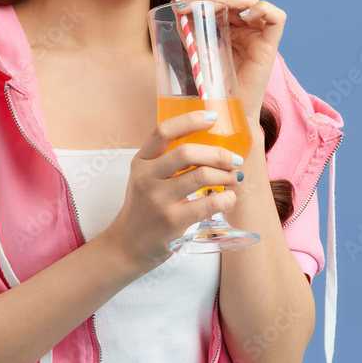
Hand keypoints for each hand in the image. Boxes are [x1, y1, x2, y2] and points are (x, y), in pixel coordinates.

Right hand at [101, 110, 242, 271]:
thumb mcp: (146, 178)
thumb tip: (210, 144)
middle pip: (187, 153)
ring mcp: (159, 201)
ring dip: (226, 174)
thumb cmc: (143, 207)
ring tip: (234, 177)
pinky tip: (229, 198)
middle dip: (218, 153)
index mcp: (140, 162)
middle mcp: (147, 178)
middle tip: (234, 159)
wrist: (128, 245)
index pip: (163, 132)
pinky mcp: (173, 221)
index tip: (212, 117)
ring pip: (201, 176)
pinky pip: (209, 205)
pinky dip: (227, 198)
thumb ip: (166, 161)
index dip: (190, 120)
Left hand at [175, 0, 285, 123]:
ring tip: (207, 8)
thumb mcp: (197, 50)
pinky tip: (243, 15)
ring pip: (251, 1)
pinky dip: (262, 9)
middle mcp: (245, 27)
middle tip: (187, 2)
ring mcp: (258, 34)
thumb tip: (177, 6)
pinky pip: (277, 18)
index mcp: (229, 26)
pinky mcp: (271, 45)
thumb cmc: (211, 85)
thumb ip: (190, 29)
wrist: (223, 112)